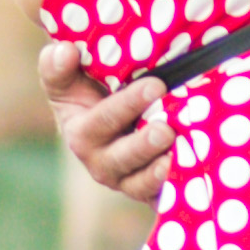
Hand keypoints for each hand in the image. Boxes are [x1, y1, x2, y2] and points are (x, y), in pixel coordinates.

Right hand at [39, 36, 172, 203]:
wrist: (111, 122)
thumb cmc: (87, 94)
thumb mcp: (68, 80)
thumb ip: (59, 65)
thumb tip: (64, 51)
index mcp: (80, 133)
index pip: (101, 120)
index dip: (127, 105)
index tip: (155, 86)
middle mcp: (101, 162)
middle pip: (120, 158)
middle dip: (143, 145)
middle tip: (166, 129)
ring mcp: (127, 180)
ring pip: (140, 183)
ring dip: (157, 172)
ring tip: (176, 154)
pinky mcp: (149, 192)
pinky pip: (159, 198)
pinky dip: (175, 190)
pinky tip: (191, 176)